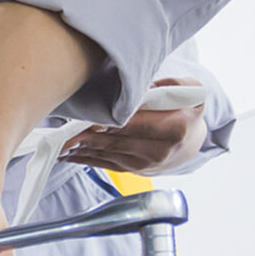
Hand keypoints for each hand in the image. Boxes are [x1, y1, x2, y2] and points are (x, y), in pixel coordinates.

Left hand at [60, 75, 206, 174]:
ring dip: (83, 149)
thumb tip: (141, 89)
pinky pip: (106, 164)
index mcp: (175, 128)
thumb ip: (168, 85)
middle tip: (64, 132)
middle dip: (88, 137)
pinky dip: (86, 158)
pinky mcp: (134, 170)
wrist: (193, 139)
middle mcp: (160, 151)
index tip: (88, 122)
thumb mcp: (190, 89)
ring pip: (108, 154)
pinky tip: (69, 153)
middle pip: (117, 141)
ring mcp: (145, 164)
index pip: (136, 124)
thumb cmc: (187, 108)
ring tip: (60, 142)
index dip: (110, 124)